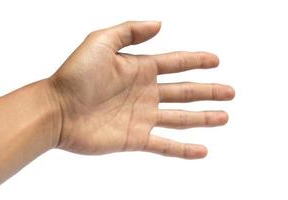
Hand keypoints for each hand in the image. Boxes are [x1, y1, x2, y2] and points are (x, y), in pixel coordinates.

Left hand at [49, 21, 234, 158]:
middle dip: (208, 91)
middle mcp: (145, 93)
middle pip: (184, 91)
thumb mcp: (100, 42)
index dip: (196, 61)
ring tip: (224, 117)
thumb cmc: (75, 75)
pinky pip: (165, 145)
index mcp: (139, 69)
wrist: (57, 110)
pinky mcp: (135, 138)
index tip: (215, 60)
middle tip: (230, 92)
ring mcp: (142, 117)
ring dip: (203, 118)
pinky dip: (184, 149)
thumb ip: (130, 31)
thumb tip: (159, 25)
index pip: (176, 63)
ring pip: (180, 118)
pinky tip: (202, 150)